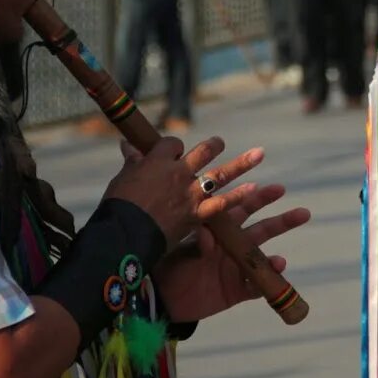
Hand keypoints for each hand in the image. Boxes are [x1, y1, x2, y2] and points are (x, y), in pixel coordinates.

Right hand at [106, 136, 265, 246]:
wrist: (124, 233)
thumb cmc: (117, 206)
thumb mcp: (122, 179)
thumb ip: (132, 162)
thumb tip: (127, 144)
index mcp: (157, 161)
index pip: (172, 144)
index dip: (175, 147)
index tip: (176, 151)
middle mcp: (178, 172)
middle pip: (202, 152)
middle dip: (213, 146)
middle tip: (220, 143)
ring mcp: (190, 193)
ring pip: (220, 174)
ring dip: (241, 164)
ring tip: (259, 154)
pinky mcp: (196, 214)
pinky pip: (221, 204)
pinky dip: (237, 196)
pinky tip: (253, 189)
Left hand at [156, 183, 310, 322]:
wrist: (162, 298)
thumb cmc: (169, 266)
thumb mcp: (183, 250)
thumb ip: (198, 241)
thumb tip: (207, 229)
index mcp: (220, 231)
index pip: (242, 209)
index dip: (259, 199)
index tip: (277, 189)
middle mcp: (232, 247)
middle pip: (262, 231)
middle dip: (283, 221)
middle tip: (303, 213)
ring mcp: (236, 268)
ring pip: (264, 258)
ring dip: (277, 257)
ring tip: (282, 262)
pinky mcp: (237, 290)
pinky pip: (256, 286)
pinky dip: (267, 281)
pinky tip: (274, 275)